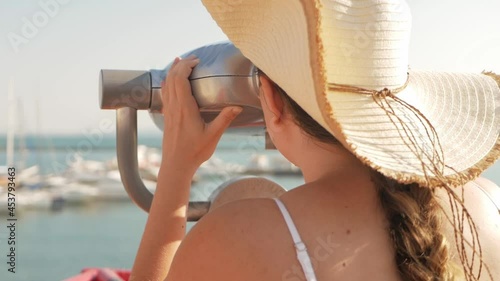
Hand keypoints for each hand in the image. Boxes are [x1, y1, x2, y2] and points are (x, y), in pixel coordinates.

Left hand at [161, 55, 241, 171]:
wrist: (176, 166)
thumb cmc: (194, 152)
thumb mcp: (213, 135)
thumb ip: (225, 119)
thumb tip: (237, 106)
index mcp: (185, 108)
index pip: (181, 80)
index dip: (186, 66)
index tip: (196, 61)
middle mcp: (174, 107)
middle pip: (172, 78)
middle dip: (180, 65)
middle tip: (192, 59)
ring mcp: (168, 112)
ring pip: (166, 85)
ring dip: (172, 71)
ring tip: (178, 62)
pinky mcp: (167, 117)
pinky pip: (164, 94)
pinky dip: (167, 83)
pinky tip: (170, 82)